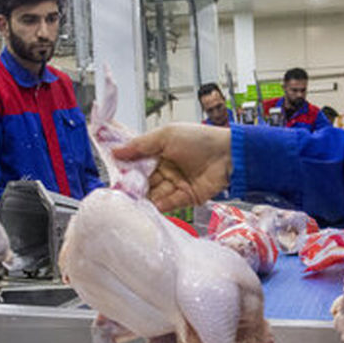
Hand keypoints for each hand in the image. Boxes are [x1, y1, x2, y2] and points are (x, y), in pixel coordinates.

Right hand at [112, 123, 231, 211]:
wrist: (229, 155)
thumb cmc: (200, 139)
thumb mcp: (166, 135)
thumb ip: (140, 145)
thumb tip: (116, 151)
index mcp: (161, 151)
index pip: (138, 162)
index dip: (127, 168)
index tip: (114, 174)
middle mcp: (167, 168)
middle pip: (144, 180)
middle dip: (133, 186)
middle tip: (120, 191)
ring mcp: (176, 184)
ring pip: (154, 193)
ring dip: (144, 198)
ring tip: (130, 202)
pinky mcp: (186, 197)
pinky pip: (168, 204)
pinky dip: (158, 206)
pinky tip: (147, 206)